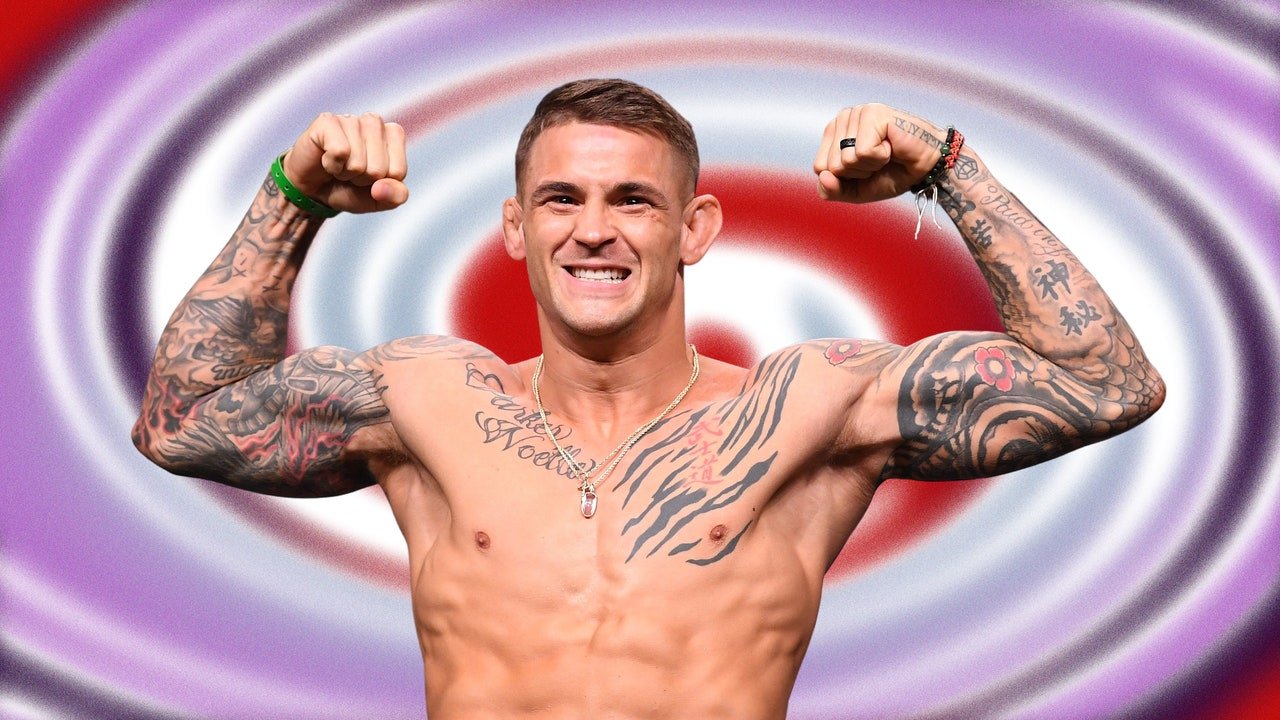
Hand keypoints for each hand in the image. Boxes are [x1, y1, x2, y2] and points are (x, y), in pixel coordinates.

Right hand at [280, 112, 408, 212]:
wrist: (313, 189)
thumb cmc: (349, 187)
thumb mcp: (378, 199)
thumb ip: (395, 196)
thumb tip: (381, 187)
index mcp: (394, 136)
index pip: (398, 171)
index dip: (380, 183)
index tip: (368, 177)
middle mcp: (374, 123)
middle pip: (378, 169)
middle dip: (361, 179)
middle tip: (349, 172)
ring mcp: (351, 119)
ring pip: (358, 162)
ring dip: (345, 173)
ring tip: (338, 165)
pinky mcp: (327, 121)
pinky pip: (339, 152)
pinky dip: (331, 165)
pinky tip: (326, 158)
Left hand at [813, 103, 945, 203]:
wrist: (926, 167)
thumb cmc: (891, 173)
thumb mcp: (855, 190)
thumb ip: (832, 190)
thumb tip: (822, 176)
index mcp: (833, 133)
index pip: (819, 168)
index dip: (845, 178)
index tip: (865, 167)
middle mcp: (842, 118)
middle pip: (831, 165)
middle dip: (858, 172)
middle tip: (879, 160)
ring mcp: (857, 113)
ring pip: (846, 159)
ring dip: (870, 164)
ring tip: (886, 152)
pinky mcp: (872, 113)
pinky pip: (862, 152)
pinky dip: (880, 157)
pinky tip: (892, 145)